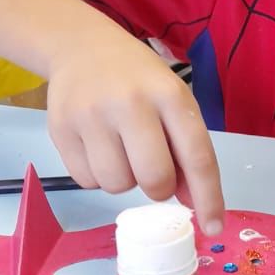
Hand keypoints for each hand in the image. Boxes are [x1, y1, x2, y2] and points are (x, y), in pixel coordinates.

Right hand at [46, 29, 224, 233]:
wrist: (80, 46)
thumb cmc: (138, 80)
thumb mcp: (172, 102)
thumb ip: (186, 149)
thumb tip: (192, 202)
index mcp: (170, 95)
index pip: (197, 157)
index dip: (208, 198)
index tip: (214, 227)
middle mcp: (131, 103)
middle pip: (154, 179)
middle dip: (159, 188)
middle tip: (153, 170)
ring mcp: (91, 115)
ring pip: (117, 186)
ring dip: (125, 179)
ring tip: (121, 150)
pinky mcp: (60, 129)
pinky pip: (86, 181)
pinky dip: (97, 175)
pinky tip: (97, 146)